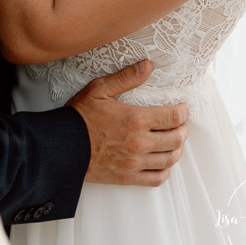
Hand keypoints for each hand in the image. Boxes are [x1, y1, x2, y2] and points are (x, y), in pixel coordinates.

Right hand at [68, 61, 188, 186]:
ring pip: (169, 159)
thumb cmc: (79, 117)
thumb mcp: (99, 89)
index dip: (183, 112)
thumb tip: (148, 65)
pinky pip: (156, 178)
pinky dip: (165, 171)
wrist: (62, 147)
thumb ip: (125, 77)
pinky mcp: (128, 178)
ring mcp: (135, 163)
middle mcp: (139, 143)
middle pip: (176, 139)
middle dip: (183, 130)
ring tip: (174, 141)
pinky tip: (162, 162)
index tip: (183, 108)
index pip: (173, 117)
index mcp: (135, 119)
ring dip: (177, 149)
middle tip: (181, 124)